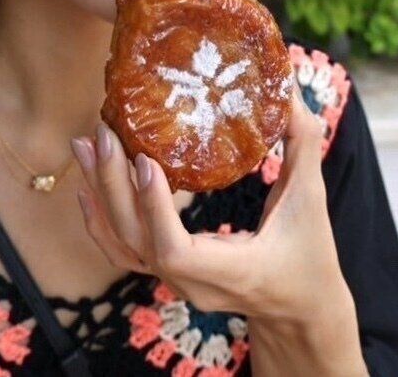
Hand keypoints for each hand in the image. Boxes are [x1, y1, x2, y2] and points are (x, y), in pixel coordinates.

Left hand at [70, 86, 351, 323]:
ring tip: (85, 144)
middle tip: (105, 133)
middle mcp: (193, 284)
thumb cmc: (309, 256)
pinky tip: (86, 186)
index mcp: (233, 271)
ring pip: (122, 244)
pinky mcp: (165, 274)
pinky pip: (122, 250)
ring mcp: (174, 282)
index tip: (145, 160)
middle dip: (114, 185)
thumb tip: (286, 87)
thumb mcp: (312, 201)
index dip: (154, 208)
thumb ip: (301, 145)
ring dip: (99, 193)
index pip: (176, 251)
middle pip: (136, 240)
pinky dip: (99, 218)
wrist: (298, 311)